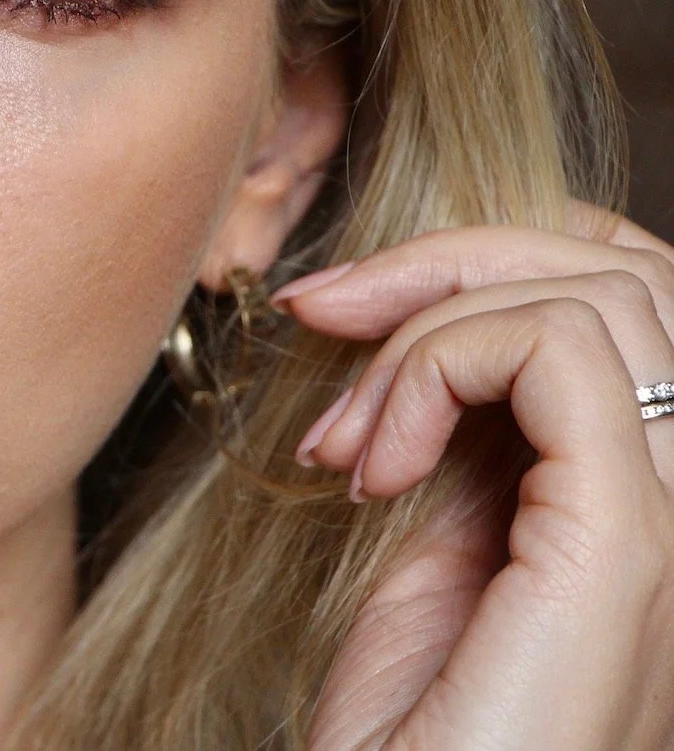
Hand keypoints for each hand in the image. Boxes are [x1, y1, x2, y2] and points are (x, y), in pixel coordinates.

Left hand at [274, 205, 673, 749]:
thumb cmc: (409, 733)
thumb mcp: (435, 549)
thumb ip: (467, 442)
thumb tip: (424, 332)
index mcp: (646, 501)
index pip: (630, 297)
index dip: (485, 261)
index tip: (341, 316)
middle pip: (624, 272)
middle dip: (447, 259)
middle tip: (320, 314)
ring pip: (600, 295)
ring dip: (430, 322)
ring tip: (343, 435)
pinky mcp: (630, 549)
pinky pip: (561, 355)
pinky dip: (436, 367)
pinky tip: (368, 466)